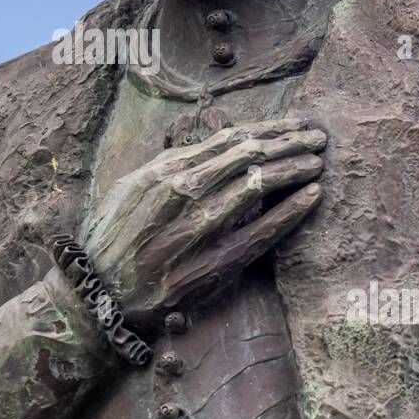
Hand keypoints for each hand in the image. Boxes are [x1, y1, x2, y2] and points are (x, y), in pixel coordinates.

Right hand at [83, 117, 324, 324]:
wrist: (99, 294)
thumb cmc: (118, 239)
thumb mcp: (132, 190)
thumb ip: (169, 166)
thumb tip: (210, 145)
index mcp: (162, 171)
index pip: (227, 139)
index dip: (267, 128)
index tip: (294, 124)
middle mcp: (179, 193)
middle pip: (248, 156)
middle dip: (289, 142)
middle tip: (319, 136)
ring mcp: (197, 228)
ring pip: (257, 186)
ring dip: (294, 169)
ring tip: (318, 162)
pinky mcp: (212, 264)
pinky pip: (260, 232)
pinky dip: (290, 211)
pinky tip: (312, 196)